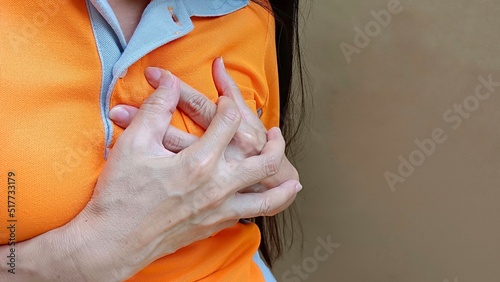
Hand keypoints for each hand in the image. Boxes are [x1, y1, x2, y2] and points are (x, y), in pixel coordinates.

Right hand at [74, 70, 300, 280]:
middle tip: (277, 134)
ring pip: (267, 199)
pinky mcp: (213, 226)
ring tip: (293, 179)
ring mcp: (219, 210)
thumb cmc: (121, 194)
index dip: (228, 104)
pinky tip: (262, 204)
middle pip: (263, 161)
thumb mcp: (134, 144)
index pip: (228, 122)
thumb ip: (156, 109)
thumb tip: (168, 82)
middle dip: (275, 145)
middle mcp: (217, 187)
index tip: (225, 100)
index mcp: (199, 162)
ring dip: (283, 186)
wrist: (113, 242)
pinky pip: (249, 216)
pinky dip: (263, 208)